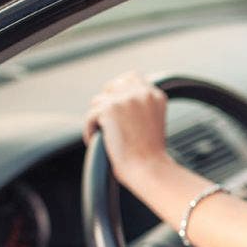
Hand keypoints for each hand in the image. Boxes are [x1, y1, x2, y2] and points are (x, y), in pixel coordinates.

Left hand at [83, 71, 174, 185]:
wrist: (149, 168)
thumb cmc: (150, 155)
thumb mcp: (152, 122)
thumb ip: (140, 105)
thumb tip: (116, 96)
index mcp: (156, 96)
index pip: (132, 78)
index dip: (120, 91)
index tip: (116, 107)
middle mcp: (142, 93)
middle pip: (113, 85)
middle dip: (106, 102)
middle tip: (105, 122)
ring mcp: (126, 99)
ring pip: (98, 101)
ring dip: (97, 118)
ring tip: (105, 136)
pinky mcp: (110, 108)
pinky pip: (90, 116)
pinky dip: (90, 130)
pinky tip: (98, 141)